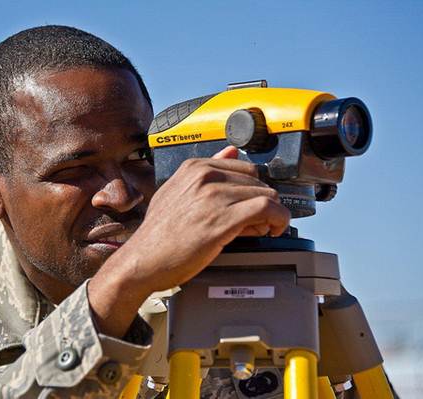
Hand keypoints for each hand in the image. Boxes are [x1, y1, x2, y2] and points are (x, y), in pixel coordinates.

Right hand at [88, 146, 289, 336]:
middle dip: (261, 202)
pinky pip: (268, 209)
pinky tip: (273, 229)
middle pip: (257, 181)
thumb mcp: (175, 192)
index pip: (244, 168)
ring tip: (259, 229)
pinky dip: (279, 219)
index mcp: (194, 168)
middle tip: (255, 222)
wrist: (143, 259)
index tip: (250, 204)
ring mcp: (215, 197)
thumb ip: (204, 171)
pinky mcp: (225, 220)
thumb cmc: (158, 234)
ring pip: (266, 194)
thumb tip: (231, 152)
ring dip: (271, 213)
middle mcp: (205, 177)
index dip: (251, 188)